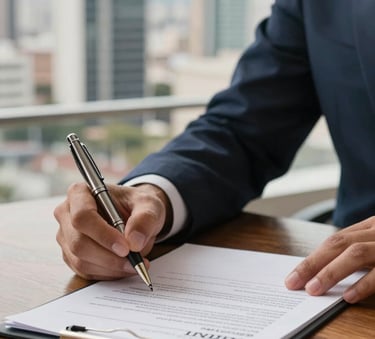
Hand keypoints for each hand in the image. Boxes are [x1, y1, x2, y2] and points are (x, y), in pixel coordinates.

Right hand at [54, 182, 171, 280]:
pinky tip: (124, 267)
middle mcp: (67, 214)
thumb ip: (145, 218)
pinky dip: (107, 273)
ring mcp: (66, 236)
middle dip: (108, 257)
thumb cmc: (137, 205)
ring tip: (135, 264)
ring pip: (81, 261)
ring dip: (110, 268)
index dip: (102, 234)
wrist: (136, 216)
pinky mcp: (71, 255)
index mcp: (80, 193)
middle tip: (134, 261)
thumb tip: (134, 241)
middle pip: (79, 242)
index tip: (125, 247)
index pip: (82, 216)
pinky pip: (85, 271)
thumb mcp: (149, 205)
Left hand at [285, 216, 374, 302]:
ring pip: (356, 253)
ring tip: (313, 289)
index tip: (294, 276)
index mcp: (369, 227)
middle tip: (294, 282)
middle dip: (313, 264)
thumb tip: (322, 273)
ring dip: (331, 272)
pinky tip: (348, 296)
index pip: (334, 241)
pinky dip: (363, 284)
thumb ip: (357, 253)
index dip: (312, 258)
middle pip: (338, 244)